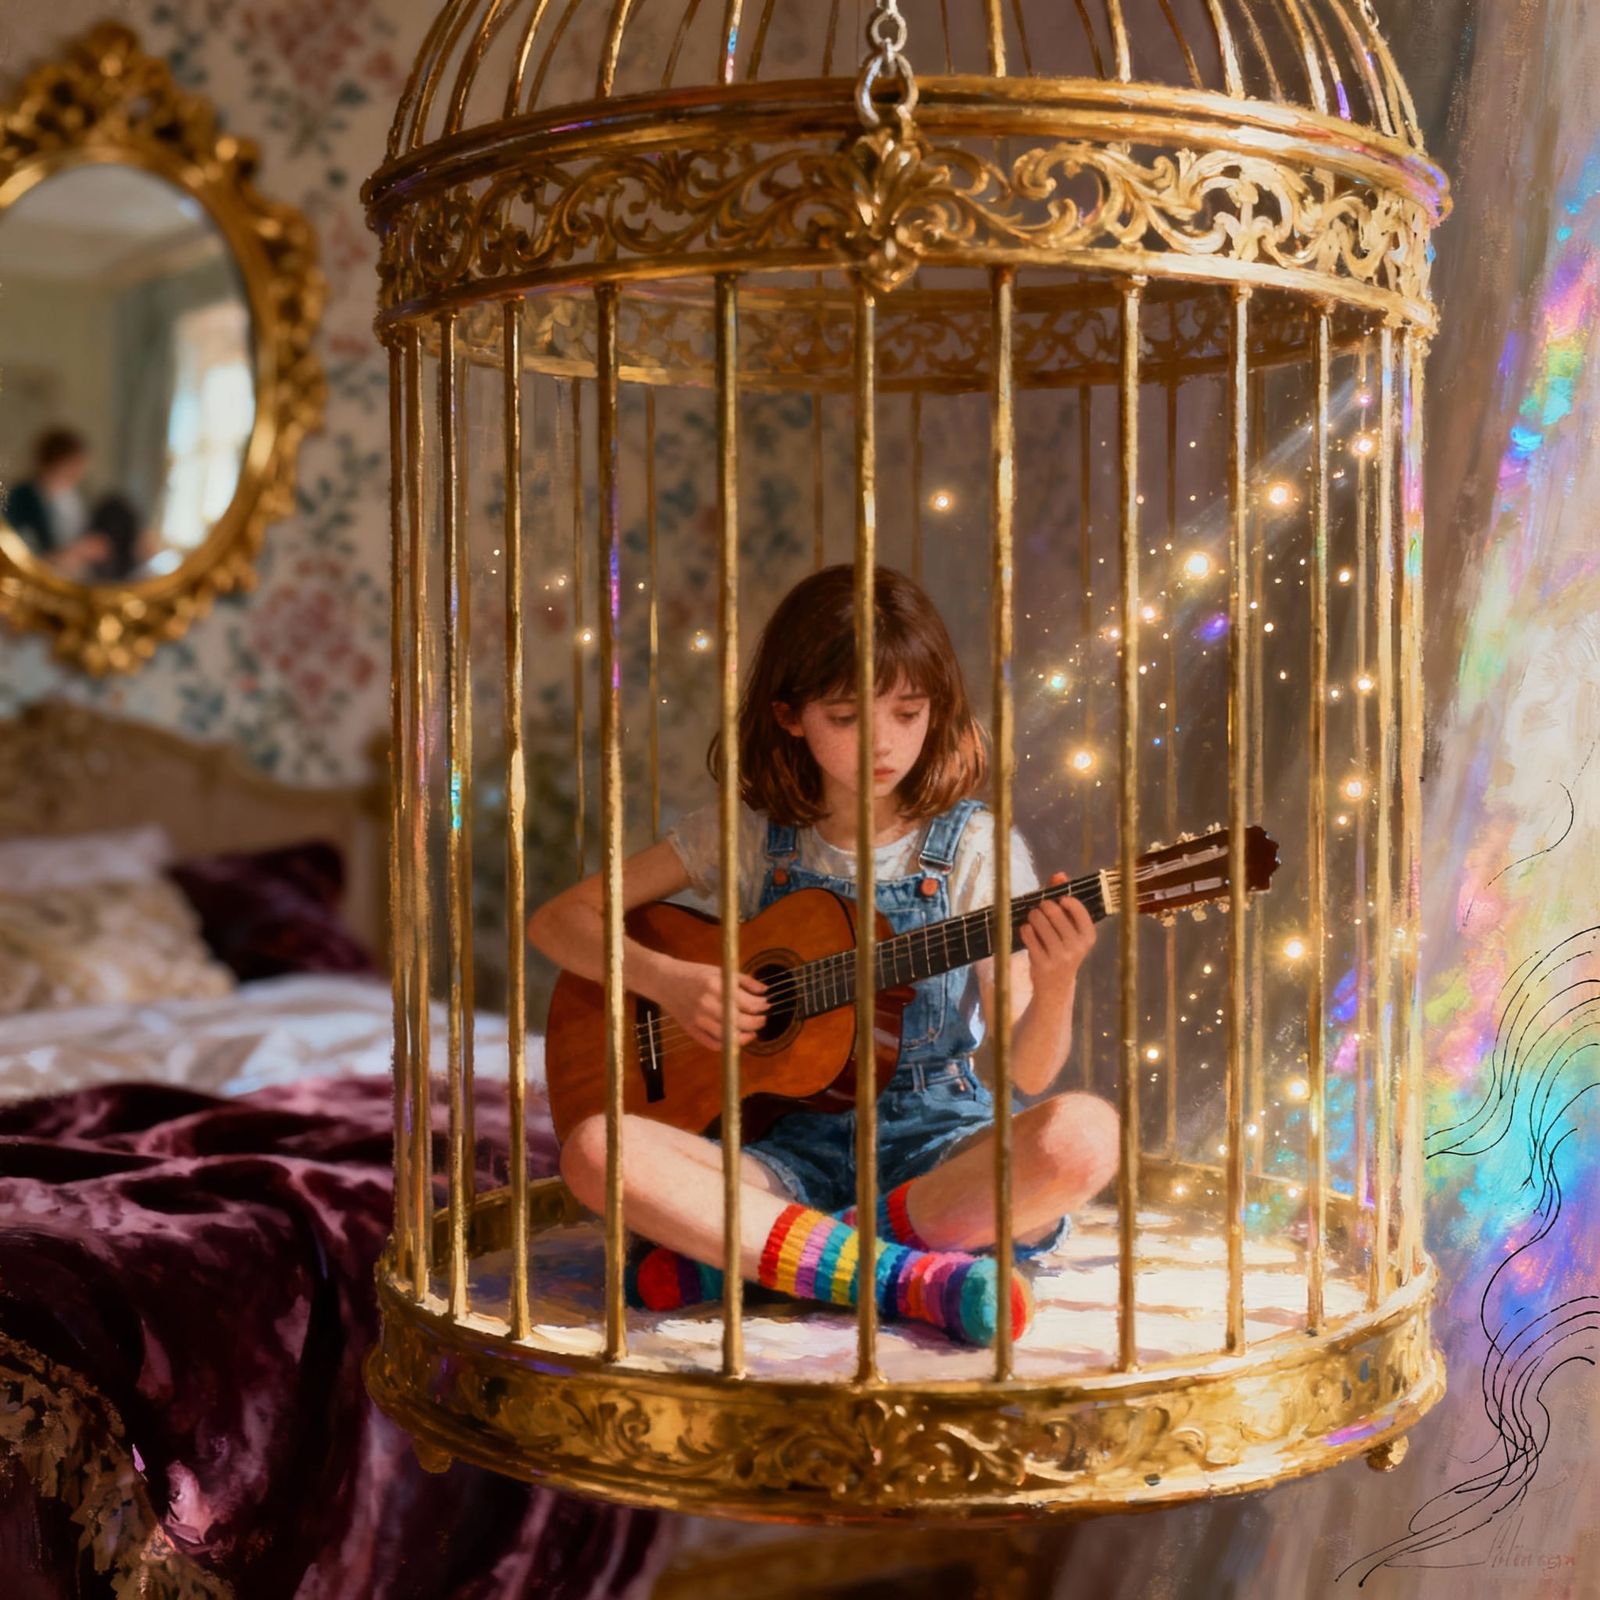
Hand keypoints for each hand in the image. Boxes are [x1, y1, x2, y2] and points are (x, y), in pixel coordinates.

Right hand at [657, 959, 768, 1051]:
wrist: (665, 980)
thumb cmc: (694, 973)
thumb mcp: (720, 971)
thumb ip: (744, 981)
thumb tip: (764, 991)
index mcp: (717, 987)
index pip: (748, 1004)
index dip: (761, 1006)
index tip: (766, 1004)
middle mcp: (708, 1005)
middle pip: (742, 1022)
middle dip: (757, 1022)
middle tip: (762, 1019)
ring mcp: (699, 1020)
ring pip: (729, 1036)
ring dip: (746, 1036)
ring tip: (752, 1030)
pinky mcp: (691, 1030)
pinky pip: (713, 1044)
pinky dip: (727, 1044)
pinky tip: (736, 1038)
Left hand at [1019, 874, 1095, 1005]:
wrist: (1056, 986)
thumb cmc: (1062, 948)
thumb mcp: (1069, 928)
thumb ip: (1064, 900)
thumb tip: (1059, 874)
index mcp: (1088, 936)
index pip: (1074, 905)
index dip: (1062, 900)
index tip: (1058, 902)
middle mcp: (1077, 946)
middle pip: (1052, 910)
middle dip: (1042, 906)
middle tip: (1041, 911)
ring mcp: (1060, 956)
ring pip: (1037, 920)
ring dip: (1032, 917)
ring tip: (1034, 921)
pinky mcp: (1042, 962)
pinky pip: (1028, 934)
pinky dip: (1025, 930)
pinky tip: (1028, 933)